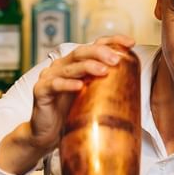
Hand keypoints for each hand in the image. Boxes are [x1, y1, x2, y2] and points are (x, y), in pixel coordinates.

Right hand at [28, 36, 135, 152]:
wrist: (46, 133)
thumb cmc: (70, 113)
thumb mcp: (91, 96)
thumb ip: (104, 84)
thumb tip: (133, 81)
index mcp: (75, 63)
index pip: (94, 45)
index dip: (112, 41)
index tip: (131, 43)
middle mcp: (61, 66)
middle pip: (81, 52)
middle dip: (100, 53)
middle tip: (116, 59)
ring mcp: (49, 77)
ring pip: (70, 67)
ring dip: (88, 67)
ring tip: (104, 70)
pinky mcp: (40, 90)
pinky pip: (55, 85)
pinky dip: (67, 84)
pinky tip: (79, 86)